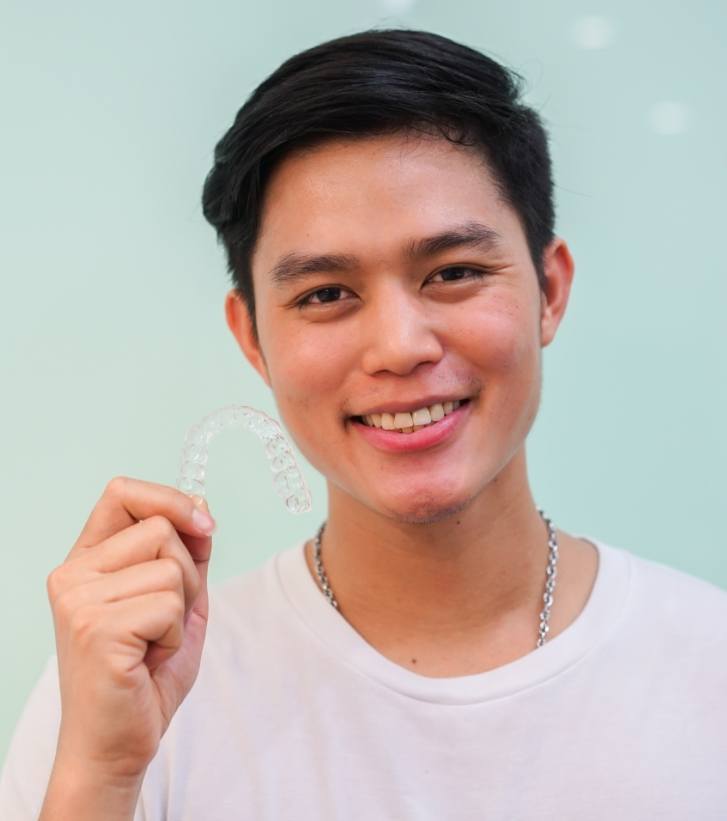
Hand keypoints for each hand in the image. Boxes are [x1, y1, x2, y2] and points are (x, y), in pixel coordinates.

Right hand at [46, 476, 215, 779]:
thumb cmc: (145, 673)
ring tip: (153, 642)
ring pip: (171, 568)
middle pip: (160, 528)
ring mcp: (79, 601)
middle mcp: (72, 574)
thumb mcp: (177, 599)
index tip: (204, 524)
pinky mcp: (96, 629)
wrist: (116, 743)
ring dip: (181, 609)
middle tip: (164, 619)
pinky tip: (148, 658)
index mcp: (87, 560)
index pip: (122, 492)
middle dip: (187, 573)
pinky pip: (170, 605)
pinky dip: (174, 635)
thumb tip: (200, 502)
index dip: (169, 498)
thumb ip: (186, 551)